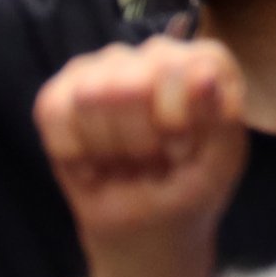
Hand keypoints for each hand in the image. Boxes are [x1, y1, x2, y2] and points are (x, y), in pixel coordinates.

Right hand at [34, 36, 251, 245]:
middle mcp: (156, 51)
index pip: (182, 68)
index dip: (178, 122)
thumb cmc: (189, 188)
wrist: (144, 225)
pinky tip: (93, 165)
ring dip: (108, 149)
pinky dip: (73, 152)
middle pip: (131, 83)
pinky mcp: (62, 90)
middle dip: (139, 142)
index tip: (182, 154)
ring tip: (125, 163)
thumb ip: (221, 119)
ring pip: (90, 95)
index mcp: (205, 61)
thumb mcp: (218, 168)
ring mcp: (106, 65)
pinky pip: (54, 112)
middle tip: (151, 162)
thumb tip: (204, 75)